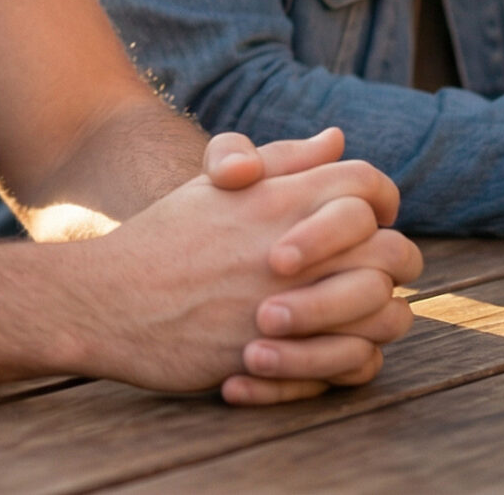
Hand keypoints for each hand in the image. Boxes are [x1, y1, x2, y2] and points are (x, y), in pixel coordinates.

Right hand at [78, 145, 419, 404]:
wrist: (108, 300)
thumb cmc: (163, 240)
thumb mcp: (216, 187)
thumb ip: (282, 162)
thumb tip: (337, 139)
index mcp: (280, 197)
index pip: (370, 185)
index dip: (382, 203)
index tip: (370, 224)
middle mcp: (295, 246)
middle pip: (395, 250)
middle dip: (391, 264)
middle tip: (368, 276)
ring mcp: (291, 303)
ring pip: (385, 313)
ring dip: (379, 317)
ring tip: (355, 320)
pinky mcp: (281, 355)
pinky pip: (355, 363)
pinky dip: (352, 361)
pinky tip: (330, 353)